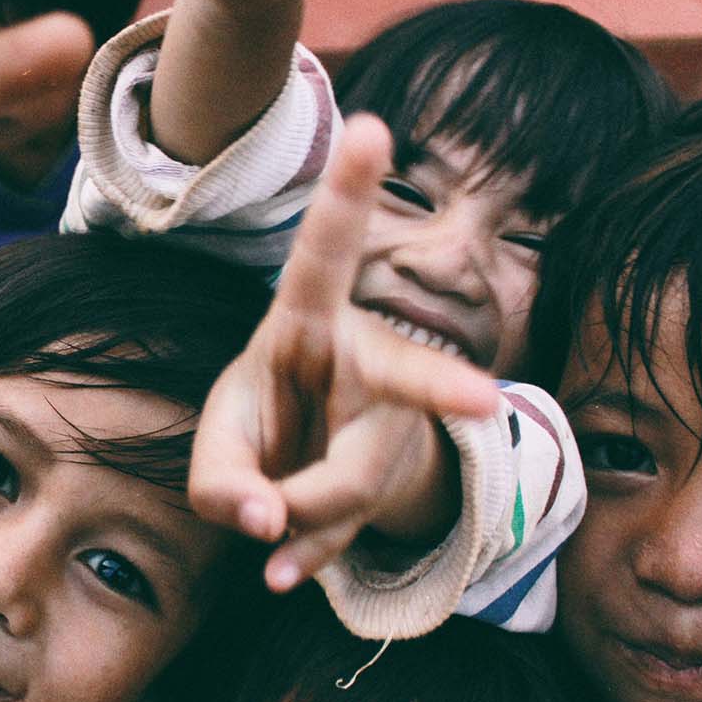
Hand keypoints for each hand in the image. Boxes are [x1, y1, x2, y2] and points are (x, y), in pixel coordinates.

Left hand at [188, 116, 500, 591]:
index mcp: (307, 320)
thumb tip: (266, 527)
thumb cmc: (262, 423)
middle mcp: (367, 361)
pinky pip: (351, 530)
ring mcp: (393, 426)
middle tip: (483, 403)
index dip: (348, 193)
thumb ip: (219, 481)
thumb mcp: (219, 441)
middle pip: (405, 378)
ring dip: (295, 516)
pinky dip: (306, 556)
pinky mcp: (395, 482)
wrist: (306, 470)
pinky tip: (283, 572)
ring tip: (263, 521)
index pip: (325, 253)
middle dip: (443, 388)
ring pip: (356, 481)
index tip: (371, 129)